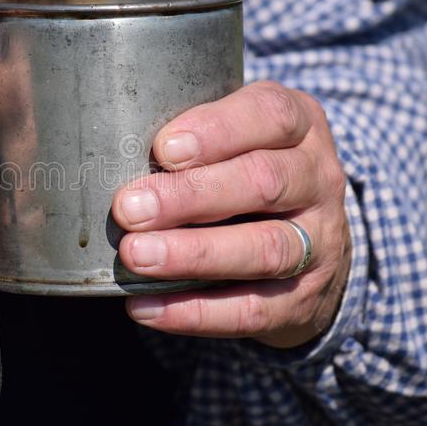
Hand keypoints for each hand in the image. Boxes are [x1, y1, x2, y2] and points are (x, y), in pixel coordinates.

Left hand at [112, 81, 351, 347]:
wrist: (314, 245)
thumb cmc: (249, 174)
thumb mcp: (239, 138)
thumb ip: (193, 142)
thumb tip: (107, 156)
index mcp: (299, 126)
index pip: (270, 115)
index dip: (217, 131)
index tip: (162, 150)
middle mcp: (318, 179)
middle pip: (263, 182)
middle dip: (191, 196)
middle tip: (129, 208)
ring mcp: (319, 242)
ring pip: (264, 248)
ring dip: (193, 254)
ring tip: (136, 256)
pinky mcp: (303, 299)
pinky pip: (252, 310)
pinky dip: (195, 311)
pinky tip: (146, 305)